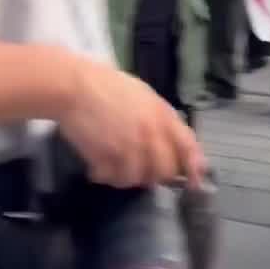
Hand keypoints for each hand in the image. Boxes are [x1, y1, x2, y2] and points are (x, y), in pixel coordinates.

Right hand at [57, 59, 205, 189]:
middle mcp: (150, 133)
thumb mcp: (144, 95)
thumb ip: (161, 118)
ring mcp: (129, 146)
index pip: (188, 146)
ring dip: (126, 177)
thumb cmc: (108, 86)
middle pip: (164, 171)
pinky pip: (112, 178)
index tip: (194, 182)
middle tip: (138, 170)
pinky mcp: (107, 156)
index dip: (194, 167)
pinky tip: (97, 167)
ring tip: (113, 167)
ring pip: (137, 179)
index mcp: (162, 115)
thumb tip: (173, 143)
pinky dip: (105, 176)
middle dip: (154, 175)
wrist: (75, 86)